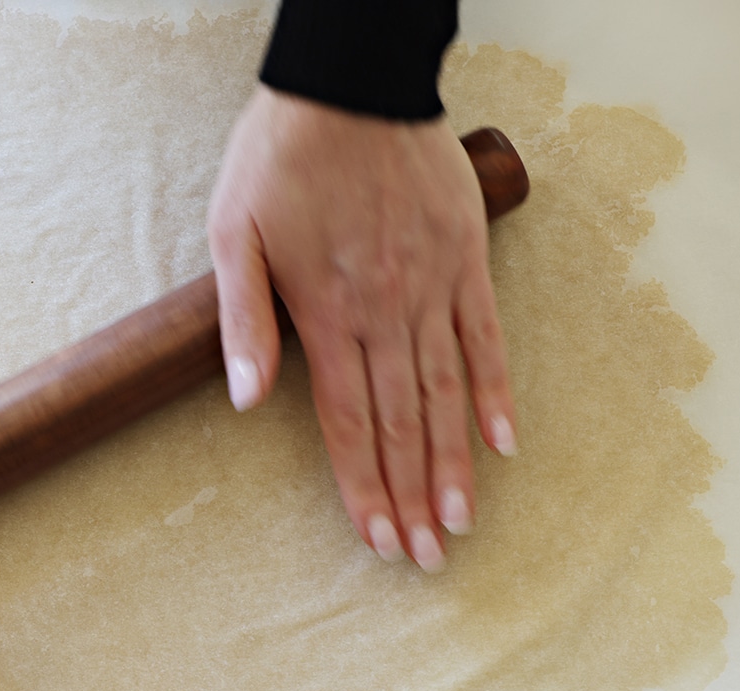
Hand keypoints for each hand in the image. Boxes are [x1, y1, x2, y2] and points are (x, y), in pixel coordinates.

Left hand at [207, 87, 516, 571]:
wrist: (350, 84)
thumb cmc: (280, 157)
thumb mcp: (234, 232)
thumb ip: (243, 321)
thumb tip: (246, 400)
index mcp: (328, 314)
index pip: (349, 424)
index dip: (362, 487)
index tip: (378, 539)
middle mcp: (387, 311)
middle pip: (401, 424)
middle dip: (411, 496)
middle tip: (426, 557)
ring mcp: (434, 287)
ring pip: (447, 394)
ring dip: (453, 464)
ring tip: (462, 523)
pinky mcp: (465, 259)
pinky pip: (487, 337)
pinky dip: (496, 392)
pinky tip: (504, 442)